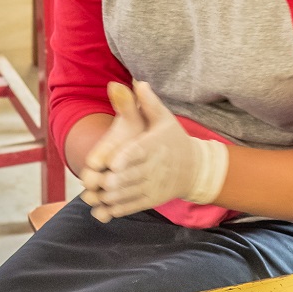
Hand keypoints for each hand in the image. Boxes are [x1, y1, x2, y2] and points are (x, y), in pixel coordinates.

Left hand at [86, 81, 228, 221]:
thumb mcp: (164, 118)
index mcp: (155, 146)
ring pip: (132, 193)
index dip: (126, 158)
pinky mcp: (152, 199)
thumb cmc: (174, 139)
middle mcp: (155, 167)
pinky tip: (103, 210)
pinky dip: (118, 209)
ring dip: (114, 198)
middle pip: (134, 175)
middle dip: (118, 181)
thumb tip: (137, 80)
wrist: (195, 168)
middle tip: (101, 183)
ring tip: (97, 197)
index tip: (111, 163)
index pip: (139, 152)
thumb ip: (148, 102)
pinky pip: (134, 206)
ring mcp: (154, 185)